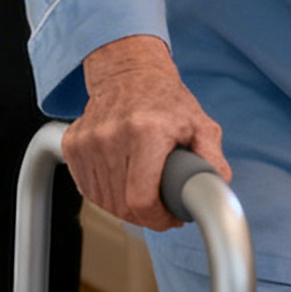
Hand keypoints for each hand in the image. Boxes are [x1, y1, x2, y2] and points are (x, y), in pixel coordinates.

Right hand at [63, 35, 229, 231]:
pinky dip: (106, 193)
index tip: (169, 218)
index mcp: (146, 131)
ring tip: (144, 187)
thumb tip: (217, 188)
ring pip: (104, 201)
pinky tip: (123, 179)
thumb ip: (212, 158)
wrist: (129, 72)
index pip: (140, 199)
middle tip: (162, 203)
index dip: (157, 219)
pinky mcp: (72, 145)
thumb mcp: (199, 124)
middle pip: (123, 205)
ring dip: (125, 205)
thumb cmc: (165, 100)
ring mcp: (88, 141)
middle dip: (146, 214)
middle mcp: (111, 135)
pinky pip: (88, 189)